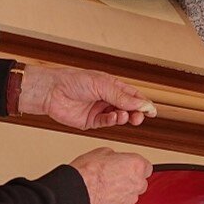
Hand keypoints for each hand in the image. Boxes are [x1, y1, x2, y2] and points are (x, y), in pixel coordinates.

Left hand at [19, 65, 156, 128]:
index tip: (152, 111)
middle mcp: (107, 98)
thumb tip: (143, 104)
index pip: (133, 95)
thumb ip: (123, 97)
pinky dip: (112, 121)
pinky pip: (106, 123)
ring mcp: (99, 109)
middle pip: (128, 108)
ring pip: (119, 117)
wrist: (51, 92)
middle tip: (139, 117)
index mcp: (112, 86)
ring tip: (123, 116)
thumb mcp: (103, 86)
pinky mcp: (91, 121)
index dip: (143, 103)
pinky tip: (112, 117)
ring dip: (124, 117)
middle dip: (136, 113)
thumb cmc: (73, 81)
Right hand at [70, 147, 151, 203]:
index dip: (136, 168)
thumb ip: (117, 158)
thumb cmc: (86, 171)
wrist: (75, 191)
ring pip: (131, 196)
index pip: (147, 167)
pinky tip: (103, 199)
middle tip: (115, 178)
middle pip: (140, 183)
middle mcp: (137, 183)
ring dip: (123, 193)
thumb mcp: (103, 152)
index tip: (130, 168)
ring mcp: (130, 200)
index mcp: (136, 165)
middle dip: (130, 181)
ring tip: (106, 189)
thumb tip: (116, 160)